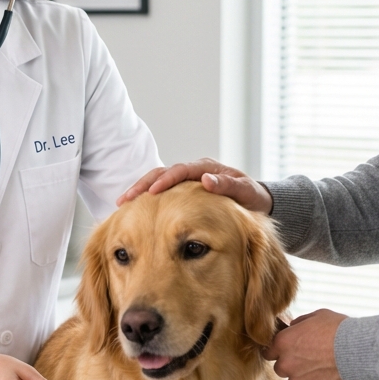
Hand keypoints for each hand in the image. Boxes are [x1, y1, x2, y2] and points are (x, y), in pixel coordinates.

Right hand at [118, 157, 272, 213]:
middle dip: (143, 185)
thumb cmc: (251, 199)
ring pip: (158, 182)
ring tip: (122, 203)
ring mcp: (186, 182)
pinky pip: (161, 194)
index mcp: (207, 168)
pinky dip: (147, 200)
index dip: (166, 180)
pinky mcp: (182, 193)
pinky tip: (133, 211)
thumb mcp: (245, 192)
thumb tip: (206, 180)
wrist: (255, 204)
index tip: (153, 191)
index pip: (181, 170)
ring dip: (140, 192)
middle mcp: (193, 172)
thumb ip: (228, 186)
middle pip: (162, 173)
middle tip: (127, 198)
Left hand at [262, 310, 353, 379]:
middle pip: (282, 368)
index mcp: (283, 343)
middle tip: (312, 360)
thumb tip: (293, 328)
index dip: (279, 351)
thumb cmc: (341, 331)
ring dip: (306, 378)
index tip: (289, 351)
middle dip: (293, 365)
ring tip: (326, 369)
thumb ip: (299, 324)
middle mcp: (287, 364)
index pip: (269, 351)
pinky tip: (333, 379)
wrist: (363, 352)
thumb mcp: (318, 316)